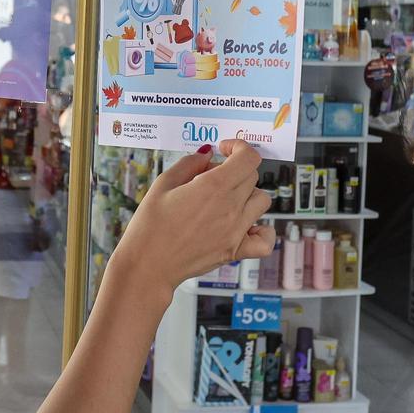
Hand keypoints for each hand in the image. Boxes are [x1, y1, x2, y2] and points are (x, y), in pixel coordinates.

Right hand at [108, 139, 274, 300]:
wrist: (148, 265)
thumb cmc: (150, 226)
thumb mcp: (163, 184)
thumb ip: (189, 164)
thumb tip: (206, 155)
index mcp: (213, 186)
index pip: (248, 158)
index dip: (239, 147)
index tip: (225, 149)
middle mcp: (230, 207)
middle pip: (251, 176)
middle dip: (234, 169)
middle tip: (211, 177)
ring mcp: (236, 230)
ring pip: (262, 201)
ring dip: (247, 195)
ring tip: (225, 200)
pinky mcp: (235, 251)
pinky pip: (265, 240)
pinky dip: (262, 231)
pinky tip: (246, 226)